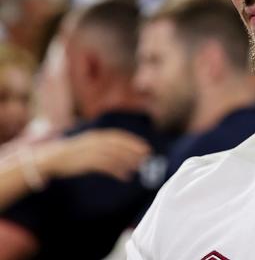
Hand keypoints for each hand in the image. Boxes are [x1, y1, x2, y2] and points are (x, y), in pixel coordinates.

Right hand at [34, 129, 151, 181]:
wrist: (50, 159)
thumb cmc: (72, 154)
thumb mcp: (88, 146)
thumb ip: (103, 148)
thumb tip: (119, 154)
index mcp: (96, 136)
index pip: (119, 136)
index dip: (133, 141)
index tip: (145, 147)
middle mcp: (95, 141)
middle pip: (119, 145)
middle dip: (134, 150)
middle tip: (147, 156)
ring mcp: (90, 151)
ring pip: (115, 155)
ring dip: (128, 160)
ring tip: (139, 167)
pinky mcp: (86, 162)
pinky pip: (106, 166)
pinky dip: (118, 170)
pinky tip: (126, 176)